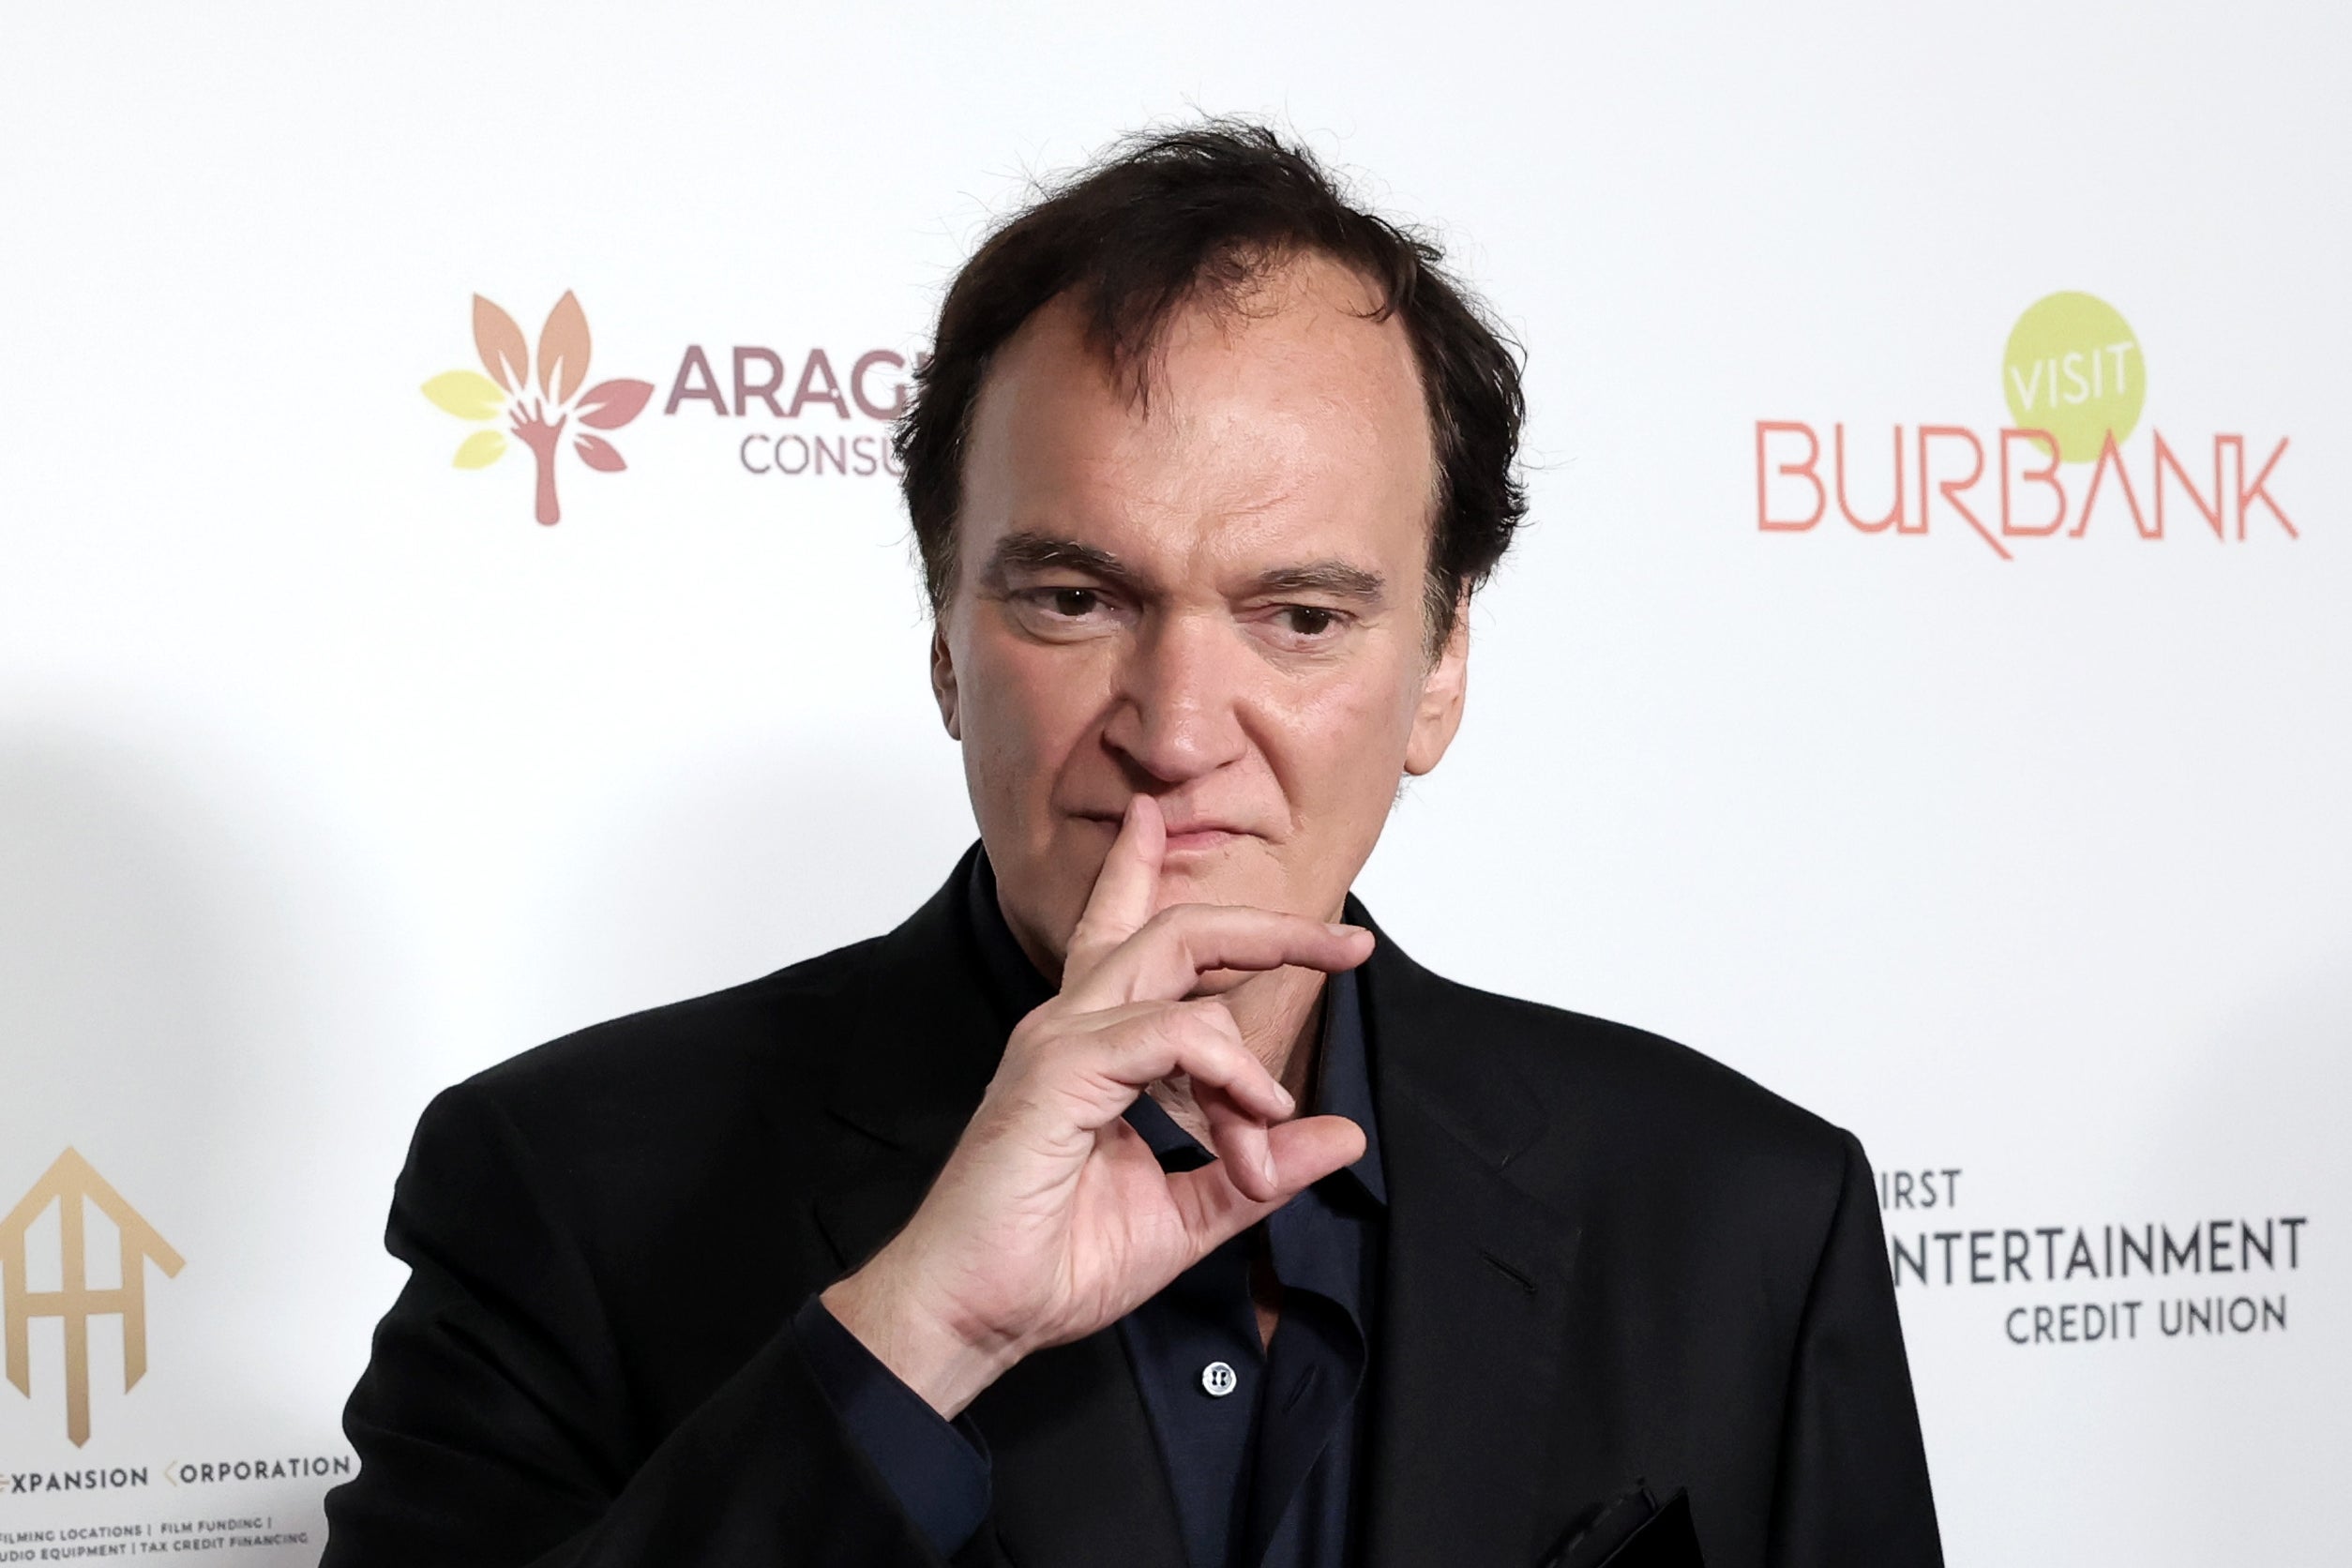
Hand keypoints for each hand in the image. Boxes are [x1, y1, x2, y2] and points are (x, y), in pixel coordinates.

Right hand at [820, 796, 1371, 1416]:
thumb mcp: (1193, 1212)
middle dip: (1270, 928)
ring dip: (1247, 1053)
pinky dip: (1224, 1068)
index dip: (1245, 931)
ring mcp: (1062, 1038)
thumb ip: (1263, 1167)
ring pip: (1179, 962)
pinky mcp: (1058, 1068)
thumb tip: (1343, 1134)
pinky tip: (1253, 1113)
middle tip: (1348, 944)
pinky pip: (1166, 1032)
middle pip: (1177, 929)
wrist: (978, 1315)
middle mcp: (1077, 1024)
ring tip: (1268, 1127)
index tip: (1341, 944)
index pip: (1157, 946)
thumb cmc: (1054, 1262)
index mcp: (1100, 1047)